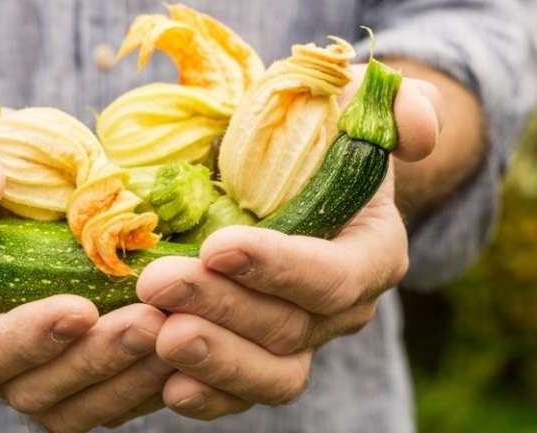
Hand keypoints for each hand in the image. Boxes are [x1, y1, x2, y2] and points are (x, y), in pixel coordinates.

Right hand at [0, 110, 172, 431]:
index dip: (23, 342)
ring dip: (131, 377)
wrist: (13, 184)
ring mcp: (35, 372)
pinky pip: (117, 399)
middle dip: (93, 361)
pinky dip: (156, 378)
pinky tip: (198, 338)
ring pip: (80, 408)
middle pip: (32, 391)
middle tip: (150, 320)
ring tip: (180, 328)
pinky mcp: (83, 374)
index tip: (78, 308)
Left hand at [134, 65, 441, 419]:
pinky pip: (236, 394)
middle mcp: (340, 309)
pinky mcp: (253, 360)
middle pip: (288, 327)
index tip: (218, 247)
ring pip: (269, 373)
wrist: (282, 172)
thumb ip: (399, 109)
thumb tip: (416, 134)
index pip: (335, 275)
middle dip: (220, 307)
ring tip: (157, 335)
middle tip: (156, 283)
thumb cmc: (315, 131)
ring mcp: (297, 341)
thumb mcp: (355, 101)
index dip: (280, 267)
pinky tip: (165, 384)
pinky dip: (204, 396)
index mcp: (371, 252)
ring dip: (211, 359)